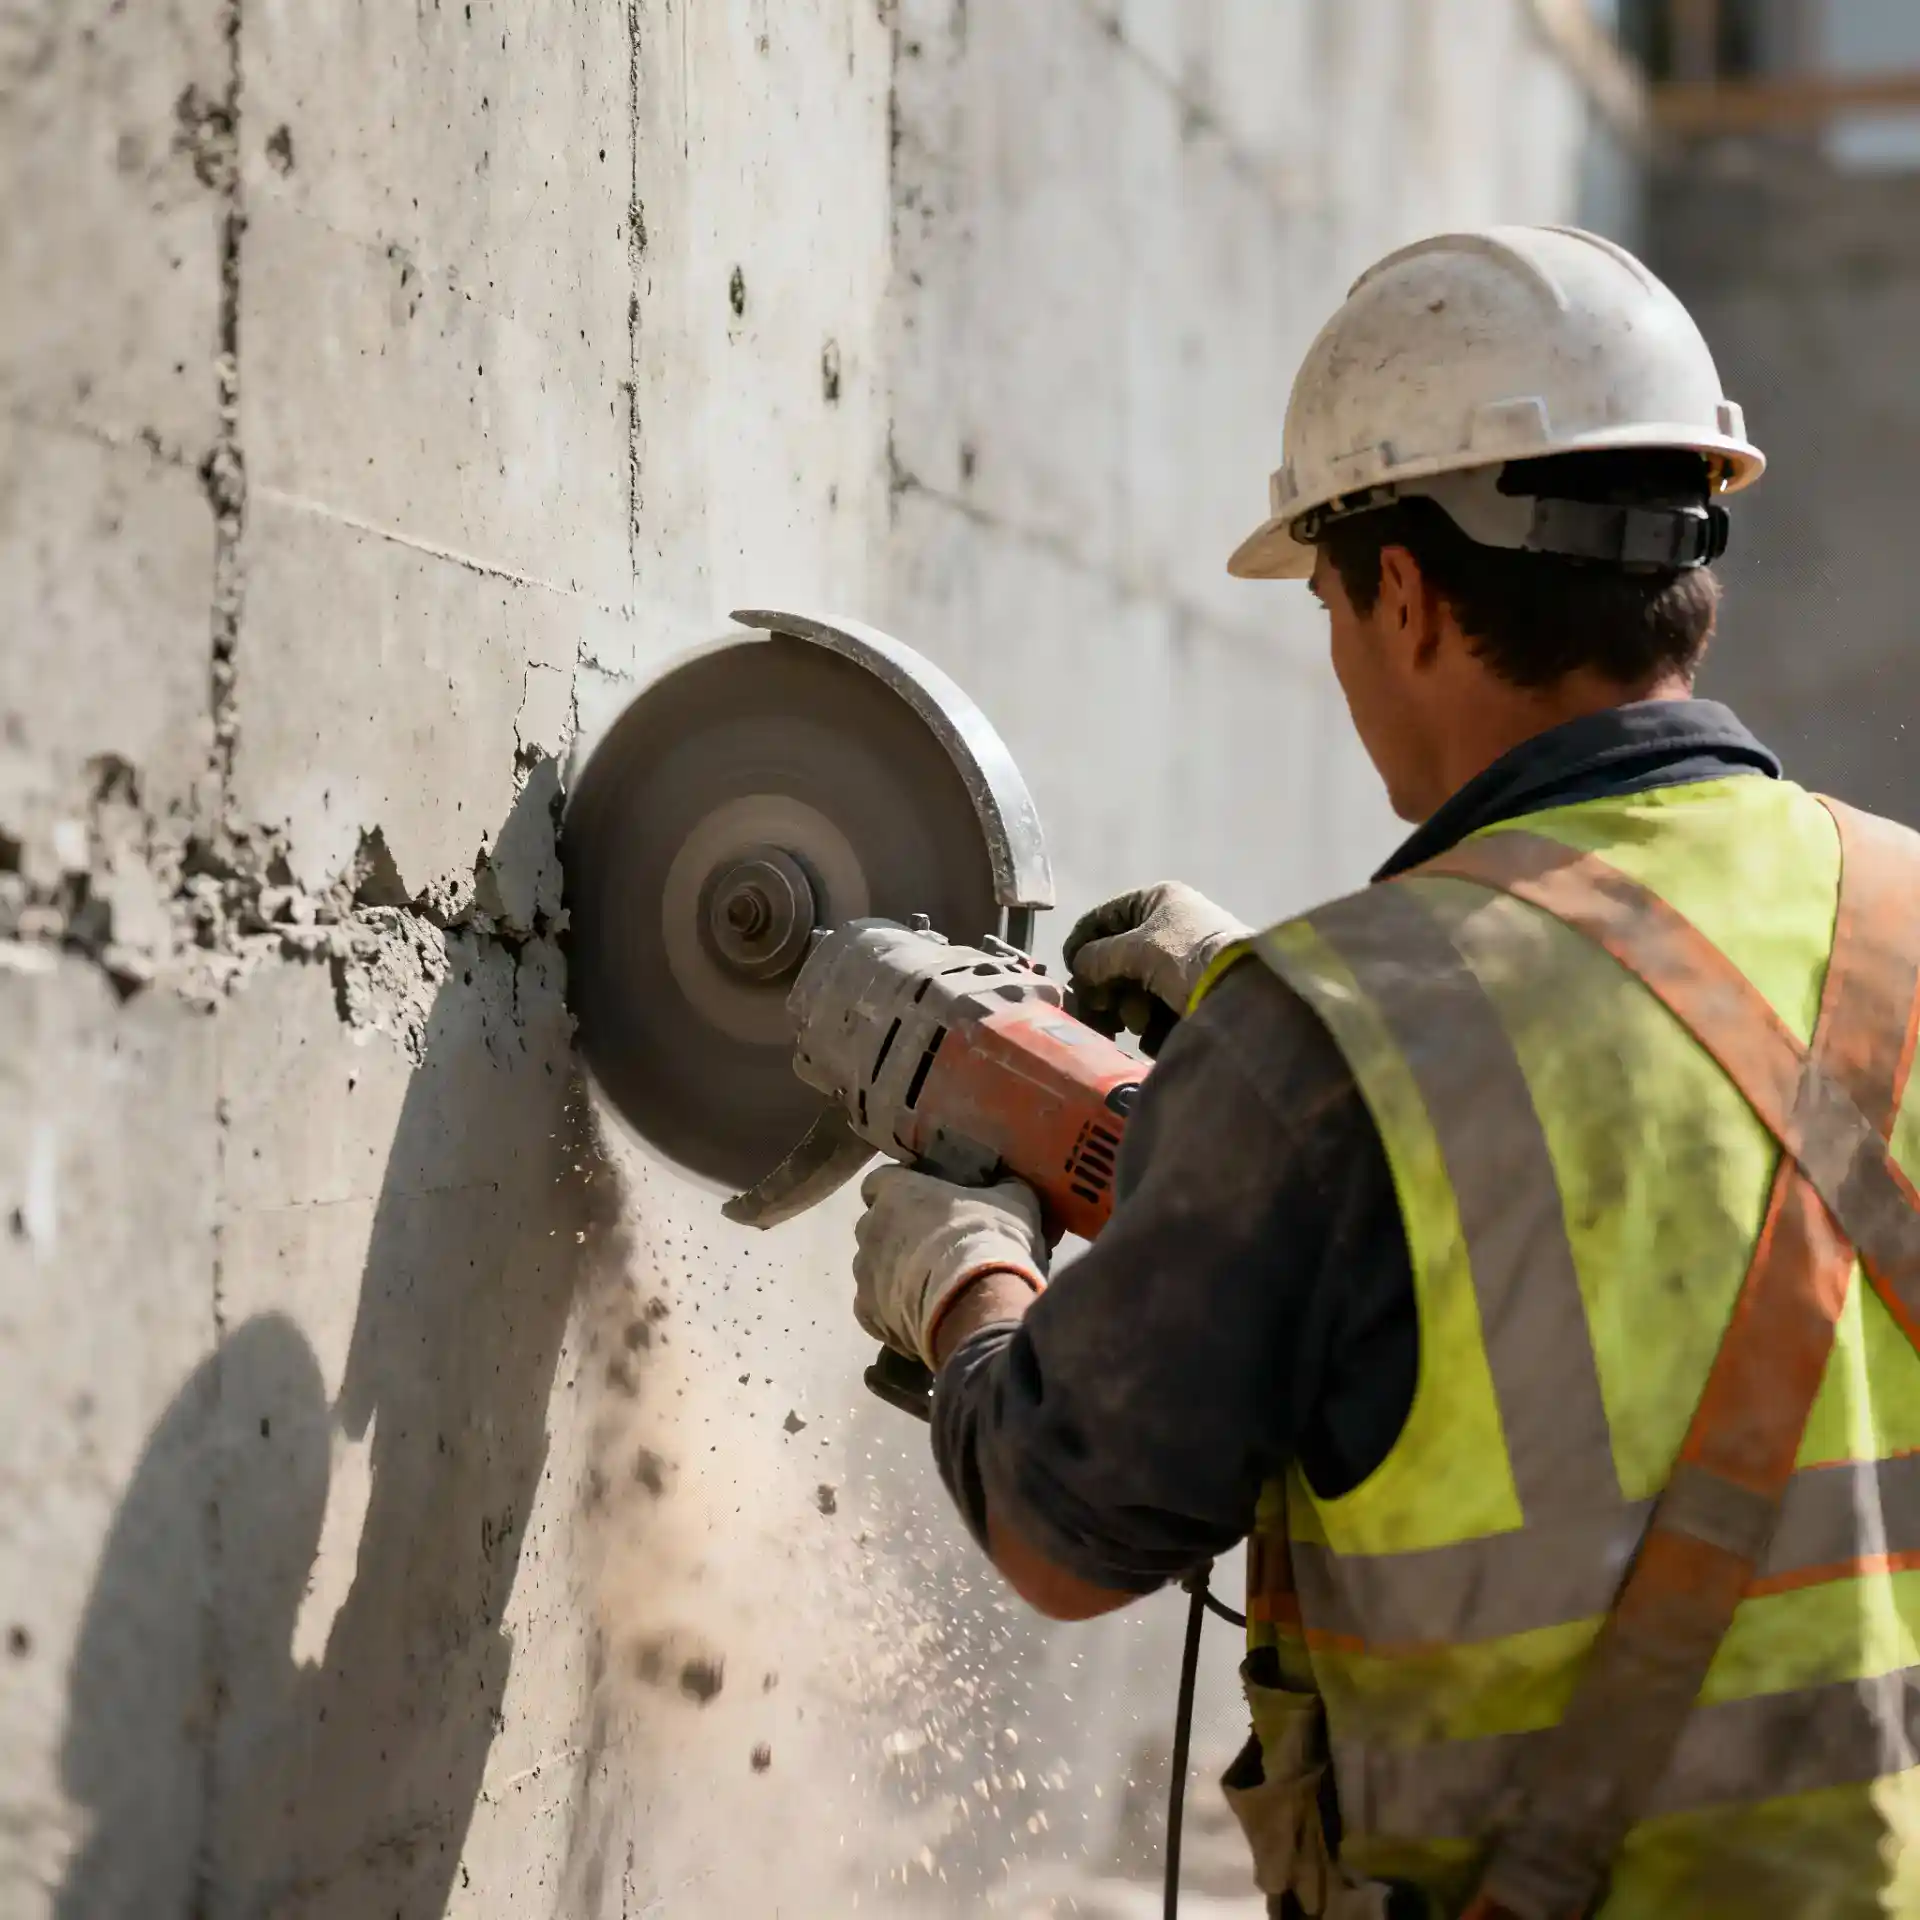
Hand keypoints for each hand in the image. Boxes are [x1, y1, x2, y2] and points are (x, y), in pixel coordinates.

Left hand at [852, 1167, 1046, 1367]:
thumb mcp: (1014, 1201)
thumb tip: (1008, 1186)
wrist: (978, 1302)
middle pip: (874, 1226)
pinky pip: (875, 1309)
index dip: (898, 1190)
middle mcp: (870, 1229)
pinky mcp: (868, 1314)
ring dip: (893, 1274)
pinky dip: (893, 1313)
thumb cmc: (989, 1238)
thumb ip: (1002, 1188)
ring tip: (929, 1288)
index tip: (920, 1200)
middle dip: (895, 1235)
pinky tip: (921, 1318)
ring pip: (872, 1269)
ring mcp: (865, 1273)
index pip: (878, 1181)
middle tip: (932, 1246)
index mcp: (896, 1191)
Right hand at [1064, 883, 1249, 1038]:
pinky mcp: (1191, 986)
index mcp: (1156, 899)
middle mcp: (1169, 923)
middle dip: (1104, 984)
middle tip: (1098, 1009)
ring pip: (1133, 982)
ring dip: (1126, 1004)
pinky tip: (1149, 1029)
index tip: (1070, 972)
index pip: (1103, 917)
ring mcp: (1181, 956)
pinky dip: (1147, 1016)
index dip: (1082, 943)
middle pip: (1116, 955)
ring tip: (1133, 1022)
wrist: (1243, 990)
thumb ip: (1098, 956)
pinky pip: (1154, 999)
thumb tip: (1079, 967)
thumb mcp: (1135, 950)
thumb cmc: (1185, 957)